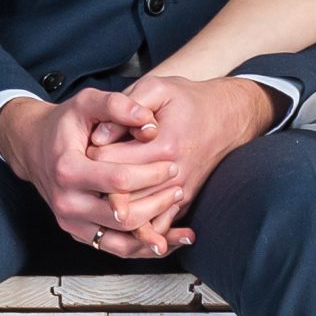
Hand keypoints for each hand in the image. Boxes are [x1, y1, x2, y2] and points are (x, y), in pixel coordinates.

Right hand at [0, 89, 183, 258]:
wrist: (33, 147)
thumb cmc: (63, 124)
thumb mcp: (86, 103)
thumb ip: (117, 105)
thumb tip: (150, 123)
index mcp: (68, 170)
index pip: (118, 180)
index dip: (150, 174)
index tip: (171, 166)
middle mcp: (67, 202)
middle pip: (123, 216)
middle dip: (157, 204)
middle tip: (178, 189)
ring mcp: (72, 223)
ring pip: (122, 242)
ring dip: (155, 234)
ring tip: (181, 222)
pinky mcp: (80, 234)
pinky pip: (117, 249)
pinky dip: (145, 247)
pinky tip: (169, 242)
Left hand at [91, 75, 278, 250]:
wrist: (227, 118)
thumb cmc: (189, 100)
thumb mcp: (157, 88)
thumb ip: (125, 106)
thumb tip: (99, 136)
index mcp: (164, 146)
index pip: (112, 161)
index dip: (92, 152)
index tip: (88, 143)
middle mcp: (174, 176)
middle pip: (120, 194)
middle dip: (98, 184)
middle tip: (88, 170)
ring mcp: (179, 193)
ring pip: (136, 216)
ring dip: (112, 208)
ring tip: (96, 193)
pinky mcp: (183, 203)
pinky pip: (155, 224)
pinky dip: (135, 227)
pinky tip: (118, 218)